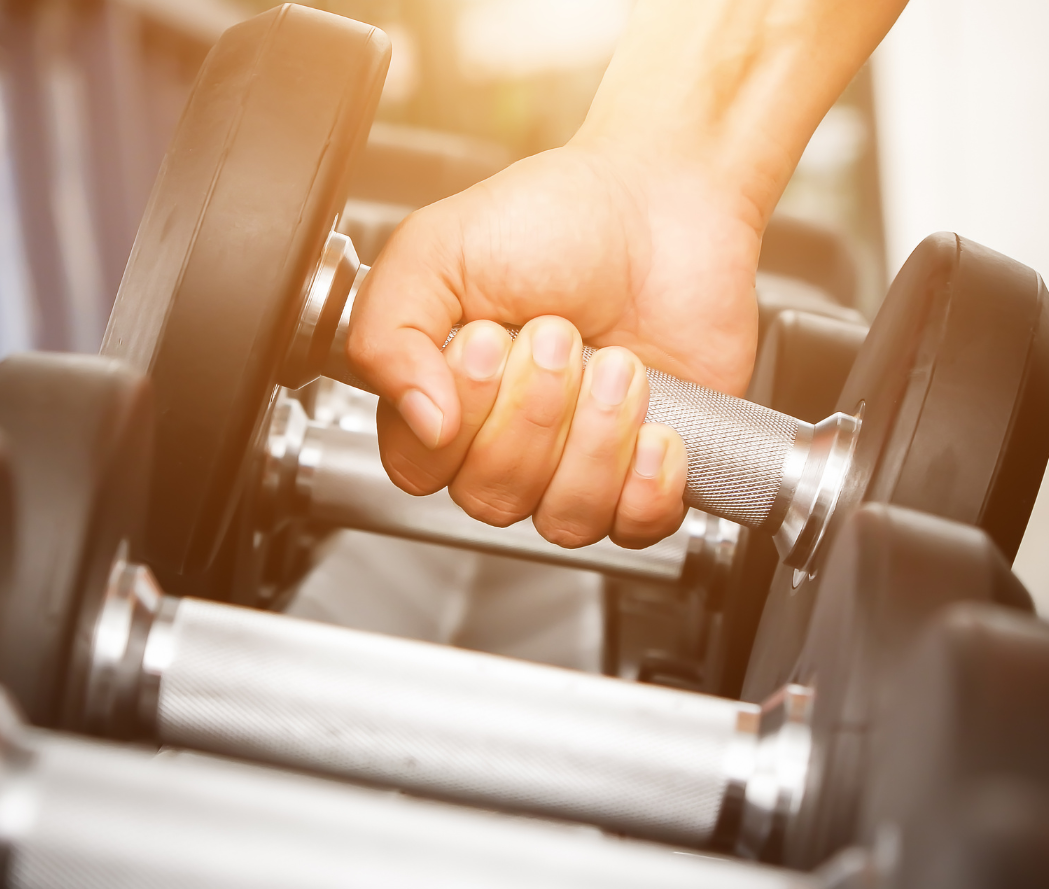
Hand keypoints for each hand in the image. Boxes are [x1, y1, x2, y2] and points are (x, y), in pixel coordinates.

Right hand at [346, 144, 762, 547]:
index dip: (459, 419)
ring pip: (564, 519)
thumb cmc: (551, 218)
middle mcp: (503, 439)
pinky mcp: (645, 473)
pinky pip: (635, 527)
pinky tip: (655, 424)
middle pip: (492, 497)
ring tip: (619, 364)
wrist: (662, 201)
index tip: (487, 340)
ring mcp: (576, 461)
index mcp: (440, 396)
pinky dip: (647, 482)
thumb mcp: (436, 249)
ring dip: (595, 439)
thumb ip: (387, 332)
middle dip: (536, 412)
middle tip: (560, 335)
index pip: (420, 469)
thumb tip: (421, 421)